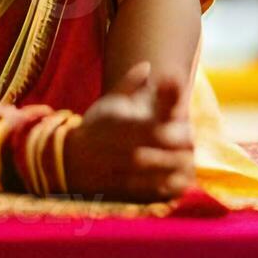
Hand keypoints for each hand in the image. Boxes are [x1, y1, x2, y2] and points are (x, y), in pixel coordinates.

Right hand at [62, 61, 195, 202]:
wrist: (68, 161)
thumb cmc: (96, 127)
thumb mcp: (110, 102)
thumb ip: (130, 85)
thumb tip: (147, 65)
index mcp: (124, 126)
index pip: (159, 129)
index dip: (179, 129)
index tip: (186, 125)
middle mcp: (125, 151)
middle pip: (168, 151)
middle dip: (183, 147)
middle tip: (189, 145)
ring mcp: (125, 173)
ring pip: (163, 173)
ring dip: (179, 167)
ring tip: (186, 161)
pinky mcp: (126, 192)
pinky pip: (156, 192)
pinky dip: (170, 186)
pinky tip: (176, 179)